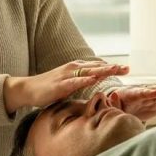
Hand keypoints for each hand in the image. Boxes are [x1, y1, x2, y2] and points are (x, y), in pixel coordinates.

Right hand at [3, 60, 128, 114]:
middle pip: (97, 67)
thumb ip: (83, 83)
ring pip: (88, 71)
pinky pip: (74, 82)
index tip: (127, 69)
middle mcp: (74, 69)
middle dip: (113, 67)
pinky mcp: (59, 85)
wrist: (28, 89)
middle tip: (128, 68)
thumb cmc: (50, 88)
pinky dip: (84, 80)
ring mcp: (67, 76)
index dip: (113, 67)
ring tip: (115, 69)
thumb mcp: (70, 84)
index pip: (99, 67)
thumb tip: (97, 87)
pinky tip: (92, 79)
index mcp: (78, 69)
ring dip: (102, 70)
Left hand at [109, 83, 155, 120]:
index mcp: (131, 94)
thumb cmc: (116, 106)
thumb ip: (114, 102)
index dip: (149, 93)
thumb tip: (113, 95)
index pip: (140, 93)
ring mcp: (150, 98)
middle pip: (154, 92)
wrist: (121, 108)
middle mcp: (143, 93)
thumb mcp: (113, 105)